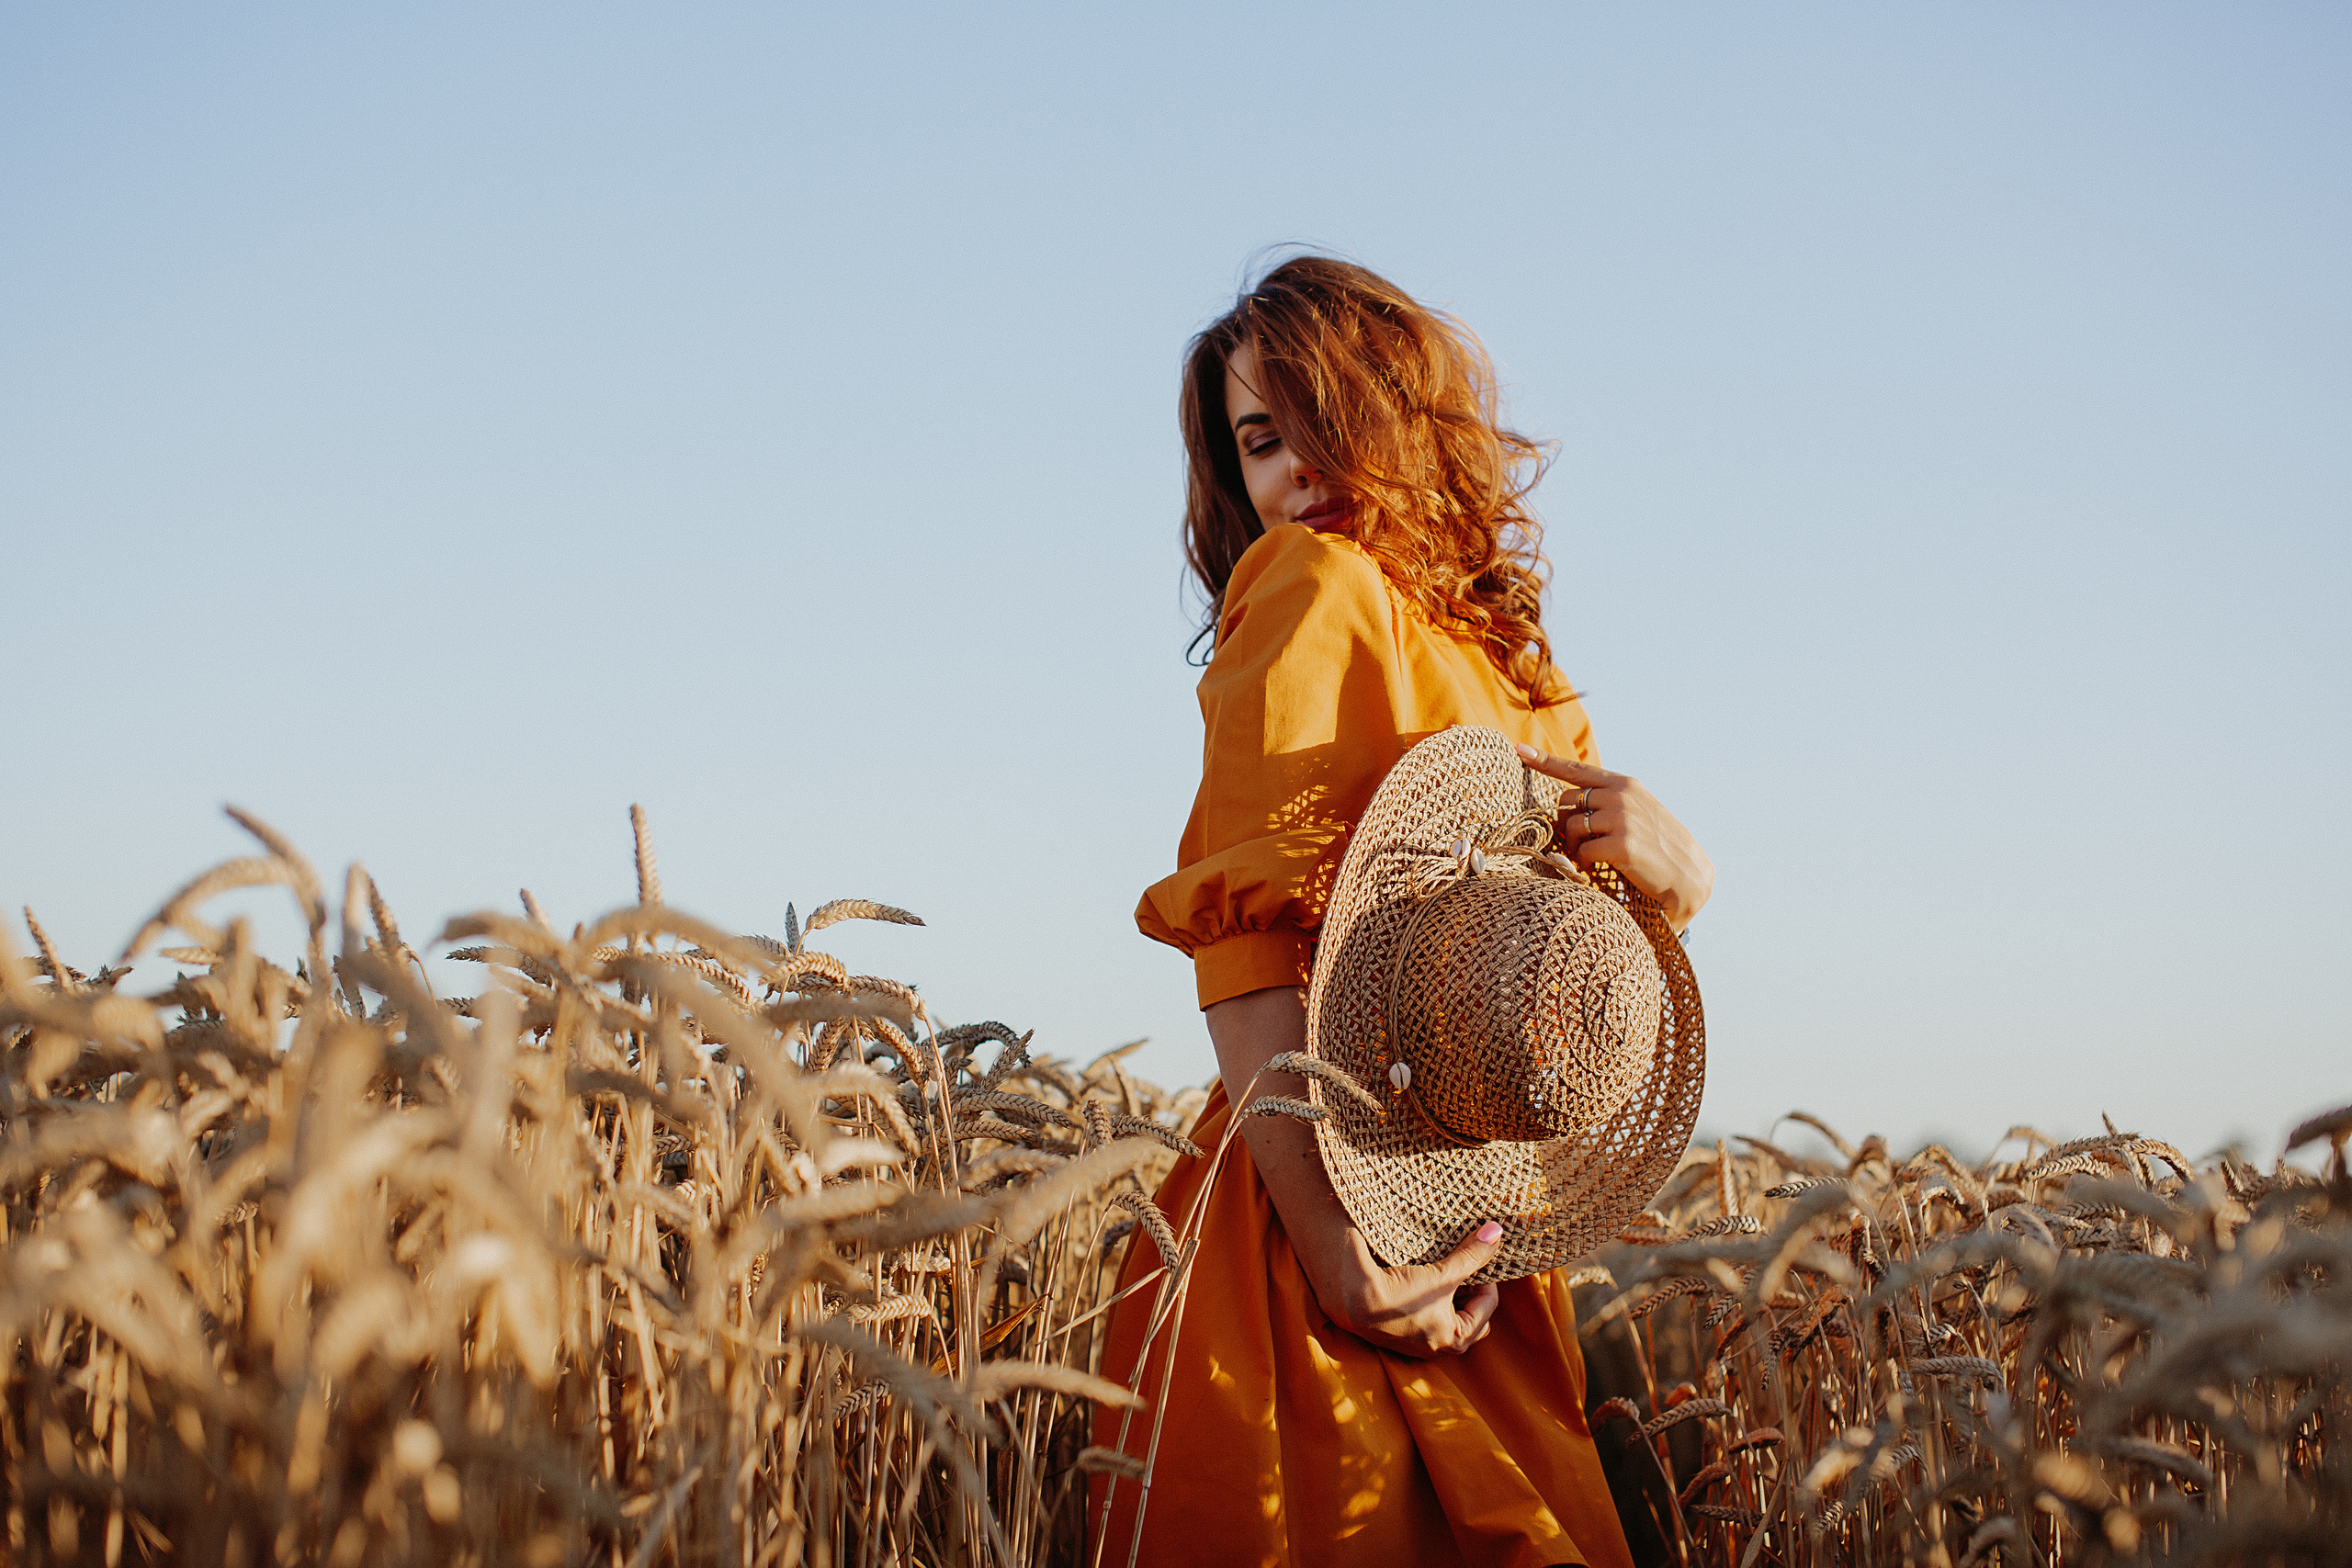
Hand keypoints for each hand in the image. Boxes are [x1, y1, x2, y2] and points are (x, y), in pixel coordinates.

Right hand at [1305, 1221, 1503, 1358]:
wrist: (1352, 1299)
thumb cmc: (1400, 1293)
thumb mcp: (1442, 1274)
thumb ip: (1472, 1256)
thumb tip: (1496, 1233)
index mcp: (1456, 1340)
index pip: (1488, 1305)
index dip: (1486, 1277)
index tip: (1476, 1255)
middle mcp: (1439, 1348)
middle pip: (1473, 1315)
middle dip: (1471, 1290)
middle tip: (1463, 1265)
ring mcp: (1420, 1342)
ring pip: (1451, 1314)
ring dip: (1452, 1294)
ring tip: (1445, 1270)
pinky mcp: (1402, 1332)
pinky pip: (1430, 1316)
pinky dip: (1433, 1299)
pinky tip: (1424, 1280)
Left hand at [1513, 744, 1713, 931]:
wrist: (1688, 876)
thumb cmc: (1657, 846)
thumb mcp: (1637, 811)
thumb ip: (1608, 800)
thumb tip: (1570, 801)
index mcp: (1625, 784)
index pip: (1577, 770)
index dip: (1545, 761)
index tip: (1519, 750)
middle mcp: (1622, 796)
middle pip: (1566, 802)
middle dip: (1567, 824)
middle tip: (1583, 843)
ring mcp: (1623, 818)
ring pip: (1572, 828)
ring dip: (1576, 847)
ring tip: (1595, 857)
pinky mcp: (1622, 844)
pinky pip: (1582, 852)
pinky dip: (1584, 864)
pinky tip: (1599, 868)